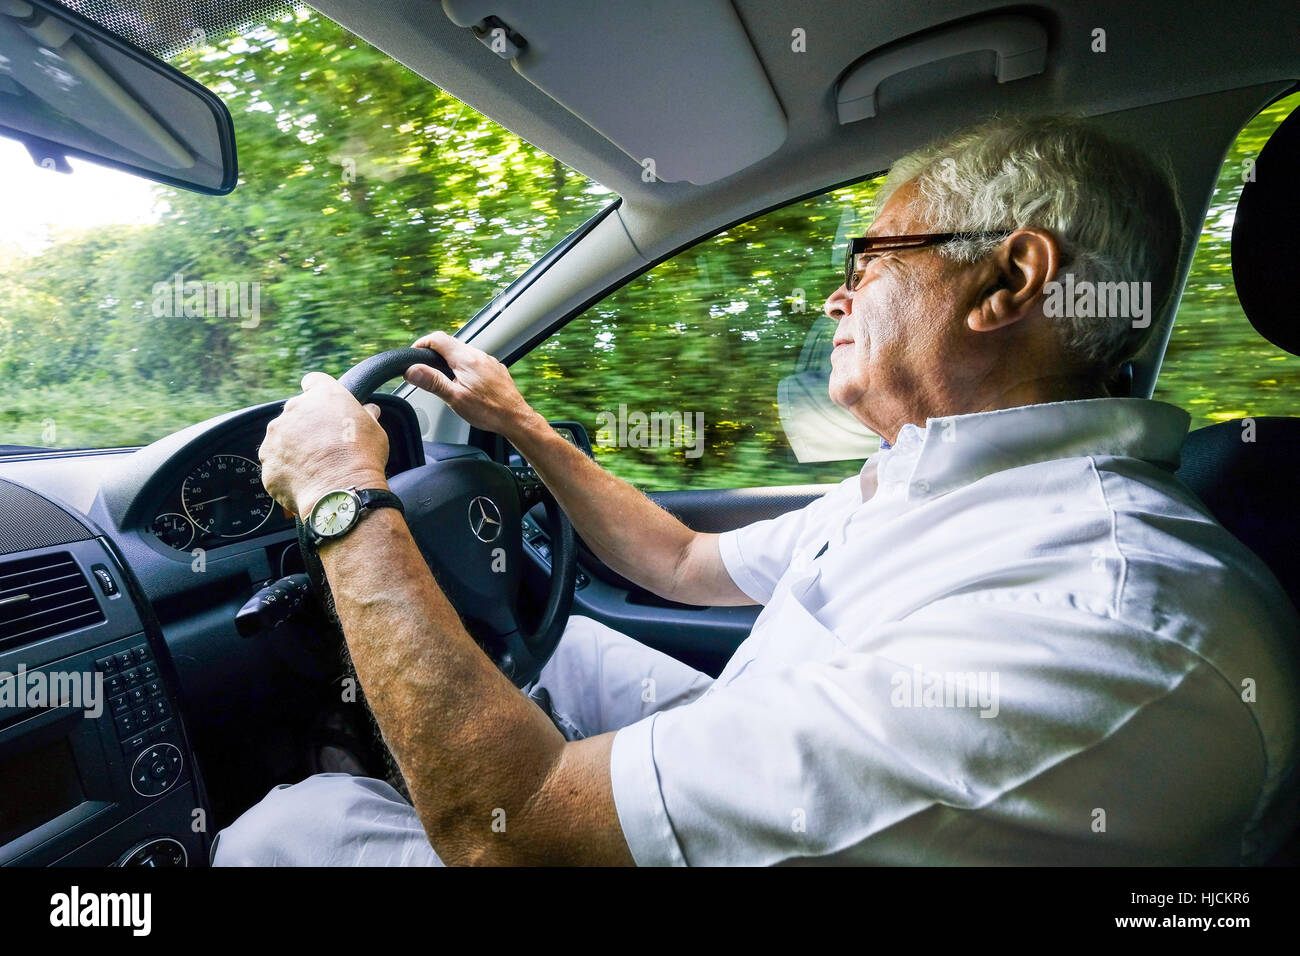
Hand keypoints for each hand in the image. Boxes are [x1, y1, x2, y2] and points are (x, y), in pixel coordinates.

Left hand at [260, 372, 389, 515]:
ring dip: (293, 448)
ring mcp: (275, 436)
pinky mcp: (268, 462)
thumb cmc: (362, 457)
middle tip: (325, 445)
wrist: (341, 490)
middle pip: (295, 411)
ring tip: (315, 467)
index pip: (313, 381)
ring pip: (281, 438)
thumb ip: (367, 415)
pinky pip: (276, 464)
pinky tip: (306, 480)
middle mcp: (293, 409)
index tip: (323, 406)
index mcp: (322, 395)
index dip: (318, 393)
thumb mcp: (375, 429)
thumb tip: (370, 410)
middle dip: (306, 426)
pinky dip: (287, 471)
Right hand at [404, 331, 539, 437]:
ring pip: (463, 352)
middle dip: (434, 353)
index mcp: (466, 359)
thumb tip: (412, 370)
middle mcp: (478, 355)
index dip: (422, 343)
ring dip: (450, 360)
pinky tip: (464, 383)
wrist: (516, 418)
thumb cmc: (489, 411)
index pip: (437, 338)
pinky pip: (475, 361)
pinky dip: (464, 367)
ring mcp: (489, 360)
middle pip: (450, 344)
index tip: (414, 353)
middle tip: (425, 368)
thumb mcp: (455, 398)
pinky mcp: (495, 368)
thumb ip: (433, 382)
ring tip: (443, 378)